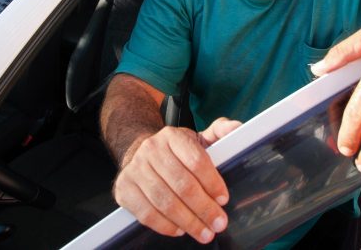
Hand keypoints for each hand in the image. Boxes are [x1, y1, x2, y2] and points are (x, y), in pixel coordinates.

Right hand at [112, 117, 240, 243]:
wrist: (138, 154)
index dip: (212, 182)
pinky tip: (180, 230)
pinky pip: (146, 213)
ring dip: (188, 221)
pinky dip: (165, 225)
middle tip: (218, 223)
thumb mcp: (197, 138)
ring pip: (165, 201)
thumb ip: (220, 132)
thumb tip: (236, 127)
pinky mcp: (124, 189)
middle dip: (204, 208)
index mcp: (173, 136)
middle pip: (182, 184)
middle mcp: (151, 150)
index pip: (196, 160)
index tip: (223, 199)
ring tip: (204, 233)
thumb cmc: (175, 153)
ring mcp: (135, 169)